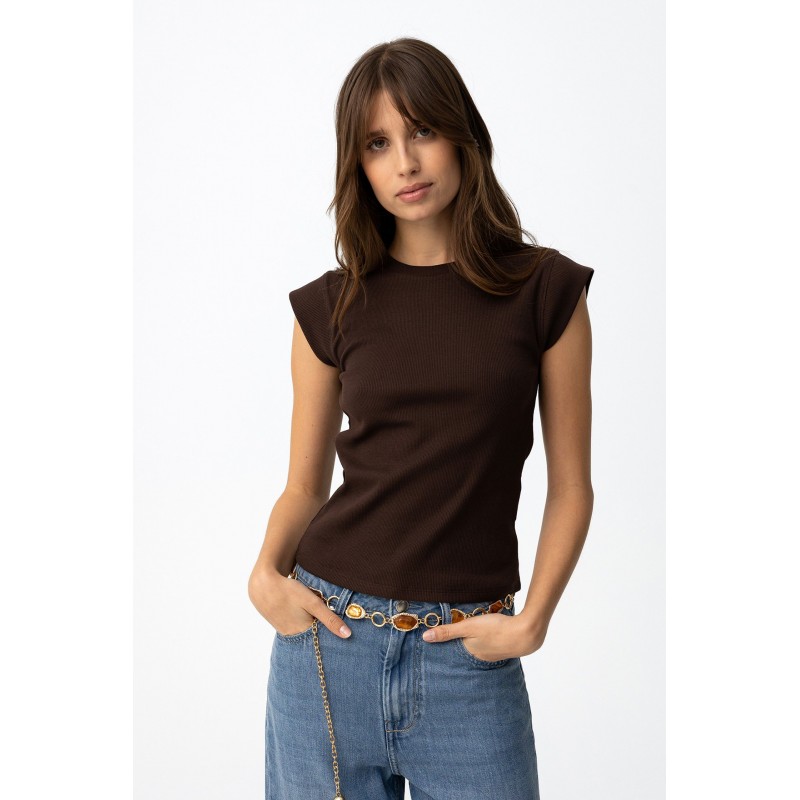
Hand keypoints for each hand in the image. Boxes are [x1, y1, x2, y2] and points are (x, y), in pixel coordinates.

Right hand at [248, 568, 351, 638]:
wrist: (262, 583)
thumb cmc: (288, 591)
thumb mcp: (312, 603)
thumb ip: (329, 619)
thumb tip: (347, 635)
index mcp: (302, 632)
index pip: (321, 640)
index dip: (331, 635)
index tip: (342, 635)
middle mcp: (292, 635)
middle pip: (312, 636)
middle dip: (321, 631)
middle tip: (330, 624)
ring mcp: (283, 629)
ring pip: (303, 630)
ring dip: (310, 624)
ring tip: (315, 615)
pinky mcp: (278, 622)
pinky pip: (294, 625)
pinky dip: (301, 621)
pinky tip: (302, 612)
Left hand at [421, 613, 544, 659]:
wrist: (526, 633)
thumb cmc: (496, 629)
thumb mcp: (469, 627)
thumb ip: (448, 631)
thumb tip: (425, 637)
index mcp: (470, 653)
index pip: (452, 650)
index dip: (444, 644)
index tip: (434, 641)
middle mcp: (480, 657)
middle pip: (464, 649)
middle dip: (458, 644)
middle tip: (448, 635)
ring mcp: (493, 654)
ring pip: (477, 647)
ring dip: (472, 641)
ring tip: (468, 633)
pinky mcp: (503, 648)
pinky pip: (489, 644)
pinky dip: (485, 640)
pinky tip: (487, 633)